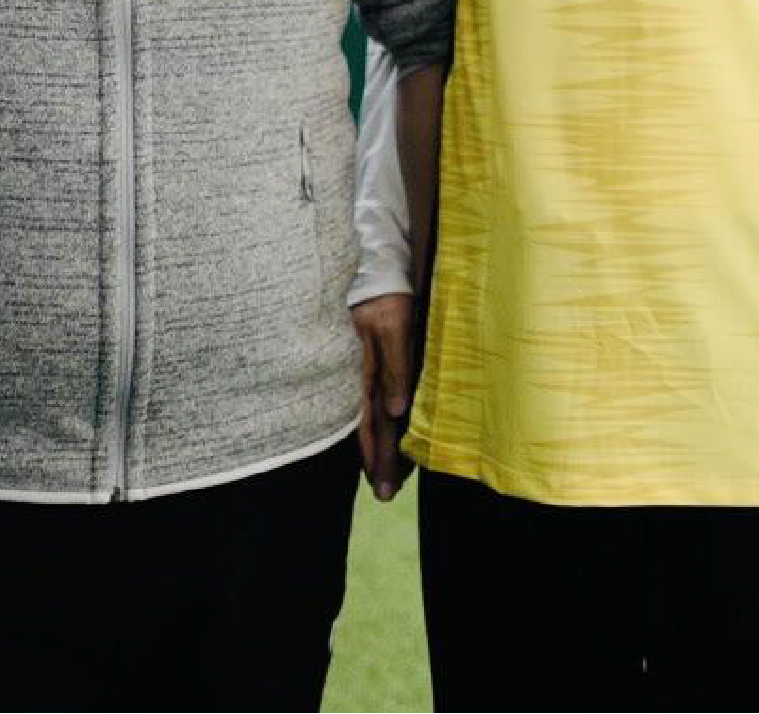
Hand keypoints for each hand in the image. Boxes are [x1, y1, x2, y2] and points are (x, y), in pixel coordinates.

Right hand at [350, 293, 417, 502]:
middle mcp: (364, 376)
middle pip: (371, 427)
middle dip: (379, 460)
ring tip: (391, 475)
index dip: (378, 456)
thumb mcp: (392, 328)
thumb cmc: (386, 295)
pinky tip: (392, 431)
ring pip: (374, 415)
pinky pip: (378, 398)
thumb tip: (395, 411)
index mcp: (364, 373)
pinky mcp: (375, 359)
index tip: (384, 486)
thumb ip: (393, 368)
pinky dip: (386, 420)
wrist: (376, 265)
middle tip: (387, 494)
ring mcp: (368, 369)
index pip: (371, 424)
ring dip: (383, 444)